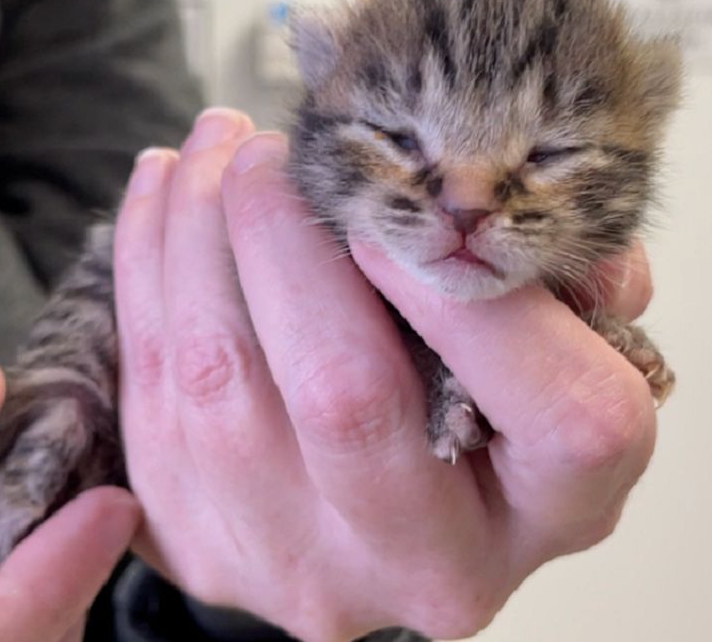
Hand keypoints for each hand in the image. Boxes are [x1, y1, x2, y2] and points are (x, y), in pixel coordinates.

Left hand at [114, 108, 656, 640]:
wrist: (377, 522)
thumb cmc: (485, 410)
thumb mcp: (566, 350)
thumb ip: (561, 284)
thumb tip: (486, 208)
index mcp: (555, 511)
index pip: (565, 417)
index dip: (481, 300)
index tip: (406, 209)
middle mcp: (425, 564)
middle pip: (346, 397)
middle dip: (289, 237)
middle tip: (272, 150)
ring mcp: (298, 566)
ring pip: (215, 374)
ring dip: (197, 230)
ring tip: (215, 147)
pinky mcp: (196, 544)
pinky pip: (145, 382)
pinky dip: (145, 265)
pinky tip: (164, 191)